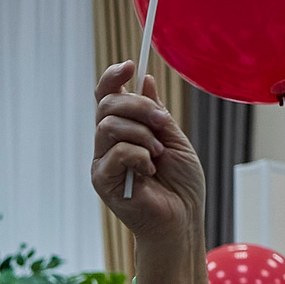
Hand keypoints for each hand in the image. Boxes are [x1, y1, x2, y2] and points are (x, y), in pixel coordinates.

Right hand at [91, 62, 204, 246]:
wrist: (182, 219)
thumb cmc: (180, 184)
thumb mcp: (173, 139)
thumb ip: (156, 113)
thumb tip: (144, 80)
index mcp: (123, 132)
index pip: (107, 97)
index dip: (113, 78)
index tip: (129, 65)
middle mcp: (107, 145)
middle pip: (106, 106)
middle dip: (138, 107)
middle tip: (161, 123)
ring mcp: (103, 162)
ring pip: (109, 126)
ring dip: (142, 135)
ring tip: (158, 155)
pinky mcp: (102, 181)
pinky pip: (117, 153)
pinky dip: (139, 156)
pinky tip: (149, 171)